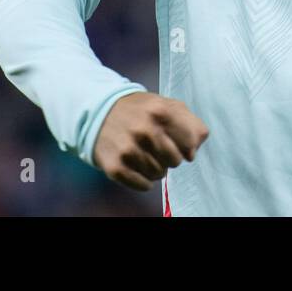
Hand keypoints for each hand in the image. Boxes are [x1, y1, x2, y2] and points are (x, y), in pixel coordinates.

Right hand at [91, 92, 208, 190]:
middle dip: (169, 157)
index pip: (190, 144)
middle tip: (157, 148)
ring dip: (156, 168)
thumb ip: (190, 123)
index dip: (185, 146)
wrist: (98, 112)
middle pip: (175, 161)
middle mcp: (144, 130)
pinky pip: (144, 185)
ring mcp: (129, 150)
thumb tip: (193, 153)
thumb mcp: (167, 105)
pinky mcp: (116, 167)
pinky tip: (136, 165)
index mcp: (160, 111)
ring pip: (160, 175)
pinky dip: (144, 180)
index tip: (176, 142)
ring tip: (145, 154)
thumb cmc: (140, 110)